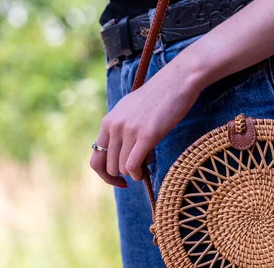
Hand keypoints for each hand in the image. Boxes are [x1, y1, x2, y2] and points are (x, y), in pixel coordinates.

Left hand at [90, 60, 202, 185]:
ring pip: (121, 168)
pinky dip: (137, 174)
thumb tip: (124, 157)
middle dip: (122, 175)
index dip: (105, 175)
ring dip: (133, 174)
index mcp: (108, 121)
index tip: (118, 179)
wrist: (177, 81)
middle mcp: (115, 126)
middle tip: (137, 173)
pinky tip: (144, 173)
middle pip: (109, 167)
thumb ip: (123, 131)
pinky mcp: (146, 135)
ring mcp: (129, 130)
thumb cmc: (159, 98)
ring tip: (145, 167)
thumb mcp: (131, 112)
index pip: (96, 158)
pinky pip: (132, 165)